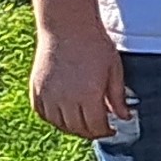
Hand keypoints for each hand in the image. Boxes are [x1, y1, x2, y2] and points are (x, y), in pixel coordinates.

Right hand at [31, 17, 126, 141]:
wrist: (67, 28)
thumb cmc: (95, 46)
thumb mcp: (114, 71)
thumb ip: (118, 97)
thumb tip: (124, 118)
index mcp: (88, 96)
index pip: (95, 126)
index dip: (105, 132)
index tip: (111, 130)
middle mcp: (66, 100)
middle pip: (77, 129)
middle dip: (90, 132)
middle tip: (99, 128)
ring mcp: (48, 96)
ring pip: (59, 124)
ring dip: (72, 128)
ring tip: (84, 123)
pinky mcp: (36, 90)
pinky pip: (43, 114)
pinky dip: (54, 119)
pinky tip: (64, 115)